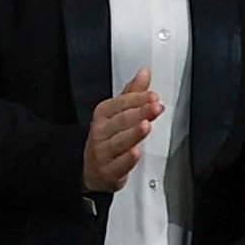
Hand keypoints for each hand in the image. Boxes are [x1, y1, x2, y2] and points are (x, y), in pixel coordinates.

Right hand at [79, 78, 164, 196]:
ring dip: (133, 133)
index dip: (137, 99)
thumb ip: (132, 93)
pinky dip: (127, 160)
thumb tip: (144, 72)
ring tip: (146, 125)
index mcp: (103, 114)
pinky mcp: (108, 171)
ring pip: (119, 141)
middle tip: (155, 107)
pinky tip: (136, 153)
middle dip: (139, 113)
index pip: (120, 103)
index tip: (153, 96)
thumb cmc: (107, 138)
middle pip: (121, 120)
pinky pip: (118, 165)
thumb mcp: (116, 113)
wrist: (90, 169)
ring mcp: (103, 152)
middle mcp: (101, 132)